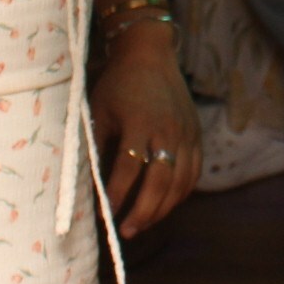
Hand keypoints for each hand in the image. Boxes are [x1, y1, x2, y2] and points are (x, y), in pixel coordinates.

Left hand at [89, 25, 200, 236]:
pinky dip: (181, 193)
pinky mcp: (196, 134)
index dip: (116, 195)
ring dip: (162, 208)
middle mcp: (168, 129)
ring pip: (180, 182)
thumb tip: (87, 184)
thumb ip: (96, 146)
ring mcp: (186, 132)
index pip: (128, 168)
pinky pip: (194, 173)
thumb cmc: (118, 83)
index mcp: (140, 122)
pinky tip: (165, 204)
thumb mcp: (99, 110)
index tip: (103, 215)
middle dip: (143, 212)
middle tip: (126, 230)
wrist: (150, 53)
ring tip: (142, 224)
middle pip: (160, 182)